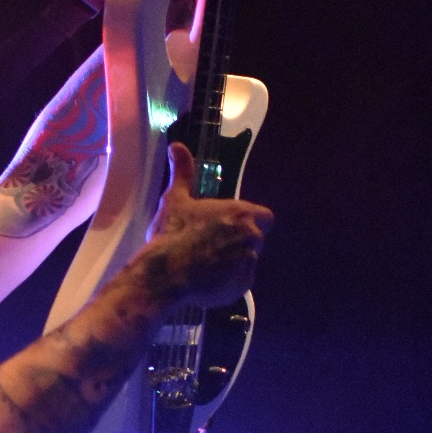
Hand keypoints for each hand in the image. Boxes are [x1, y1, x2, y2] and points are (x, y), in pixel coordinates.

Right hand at [143, 143, 272, 306]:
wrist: (166, 273)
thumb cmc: (172, 233)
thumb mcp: (175, 199)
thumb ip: (183, 172)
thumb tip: (176, 146)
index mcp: (241, 212)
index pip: (265, 217)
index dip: (252, 222)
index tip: (234, 226)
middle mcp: (251, 236)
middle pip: (257, 240)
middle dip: (240, 243)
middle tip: (213, 246)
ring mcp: (248, 262)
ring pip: (248, 261)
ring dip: (233, 262)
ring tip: (207, 265)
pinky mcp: (242, 285)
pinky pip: (241, 281)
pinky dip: (229, 281)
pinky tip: (208, 279)